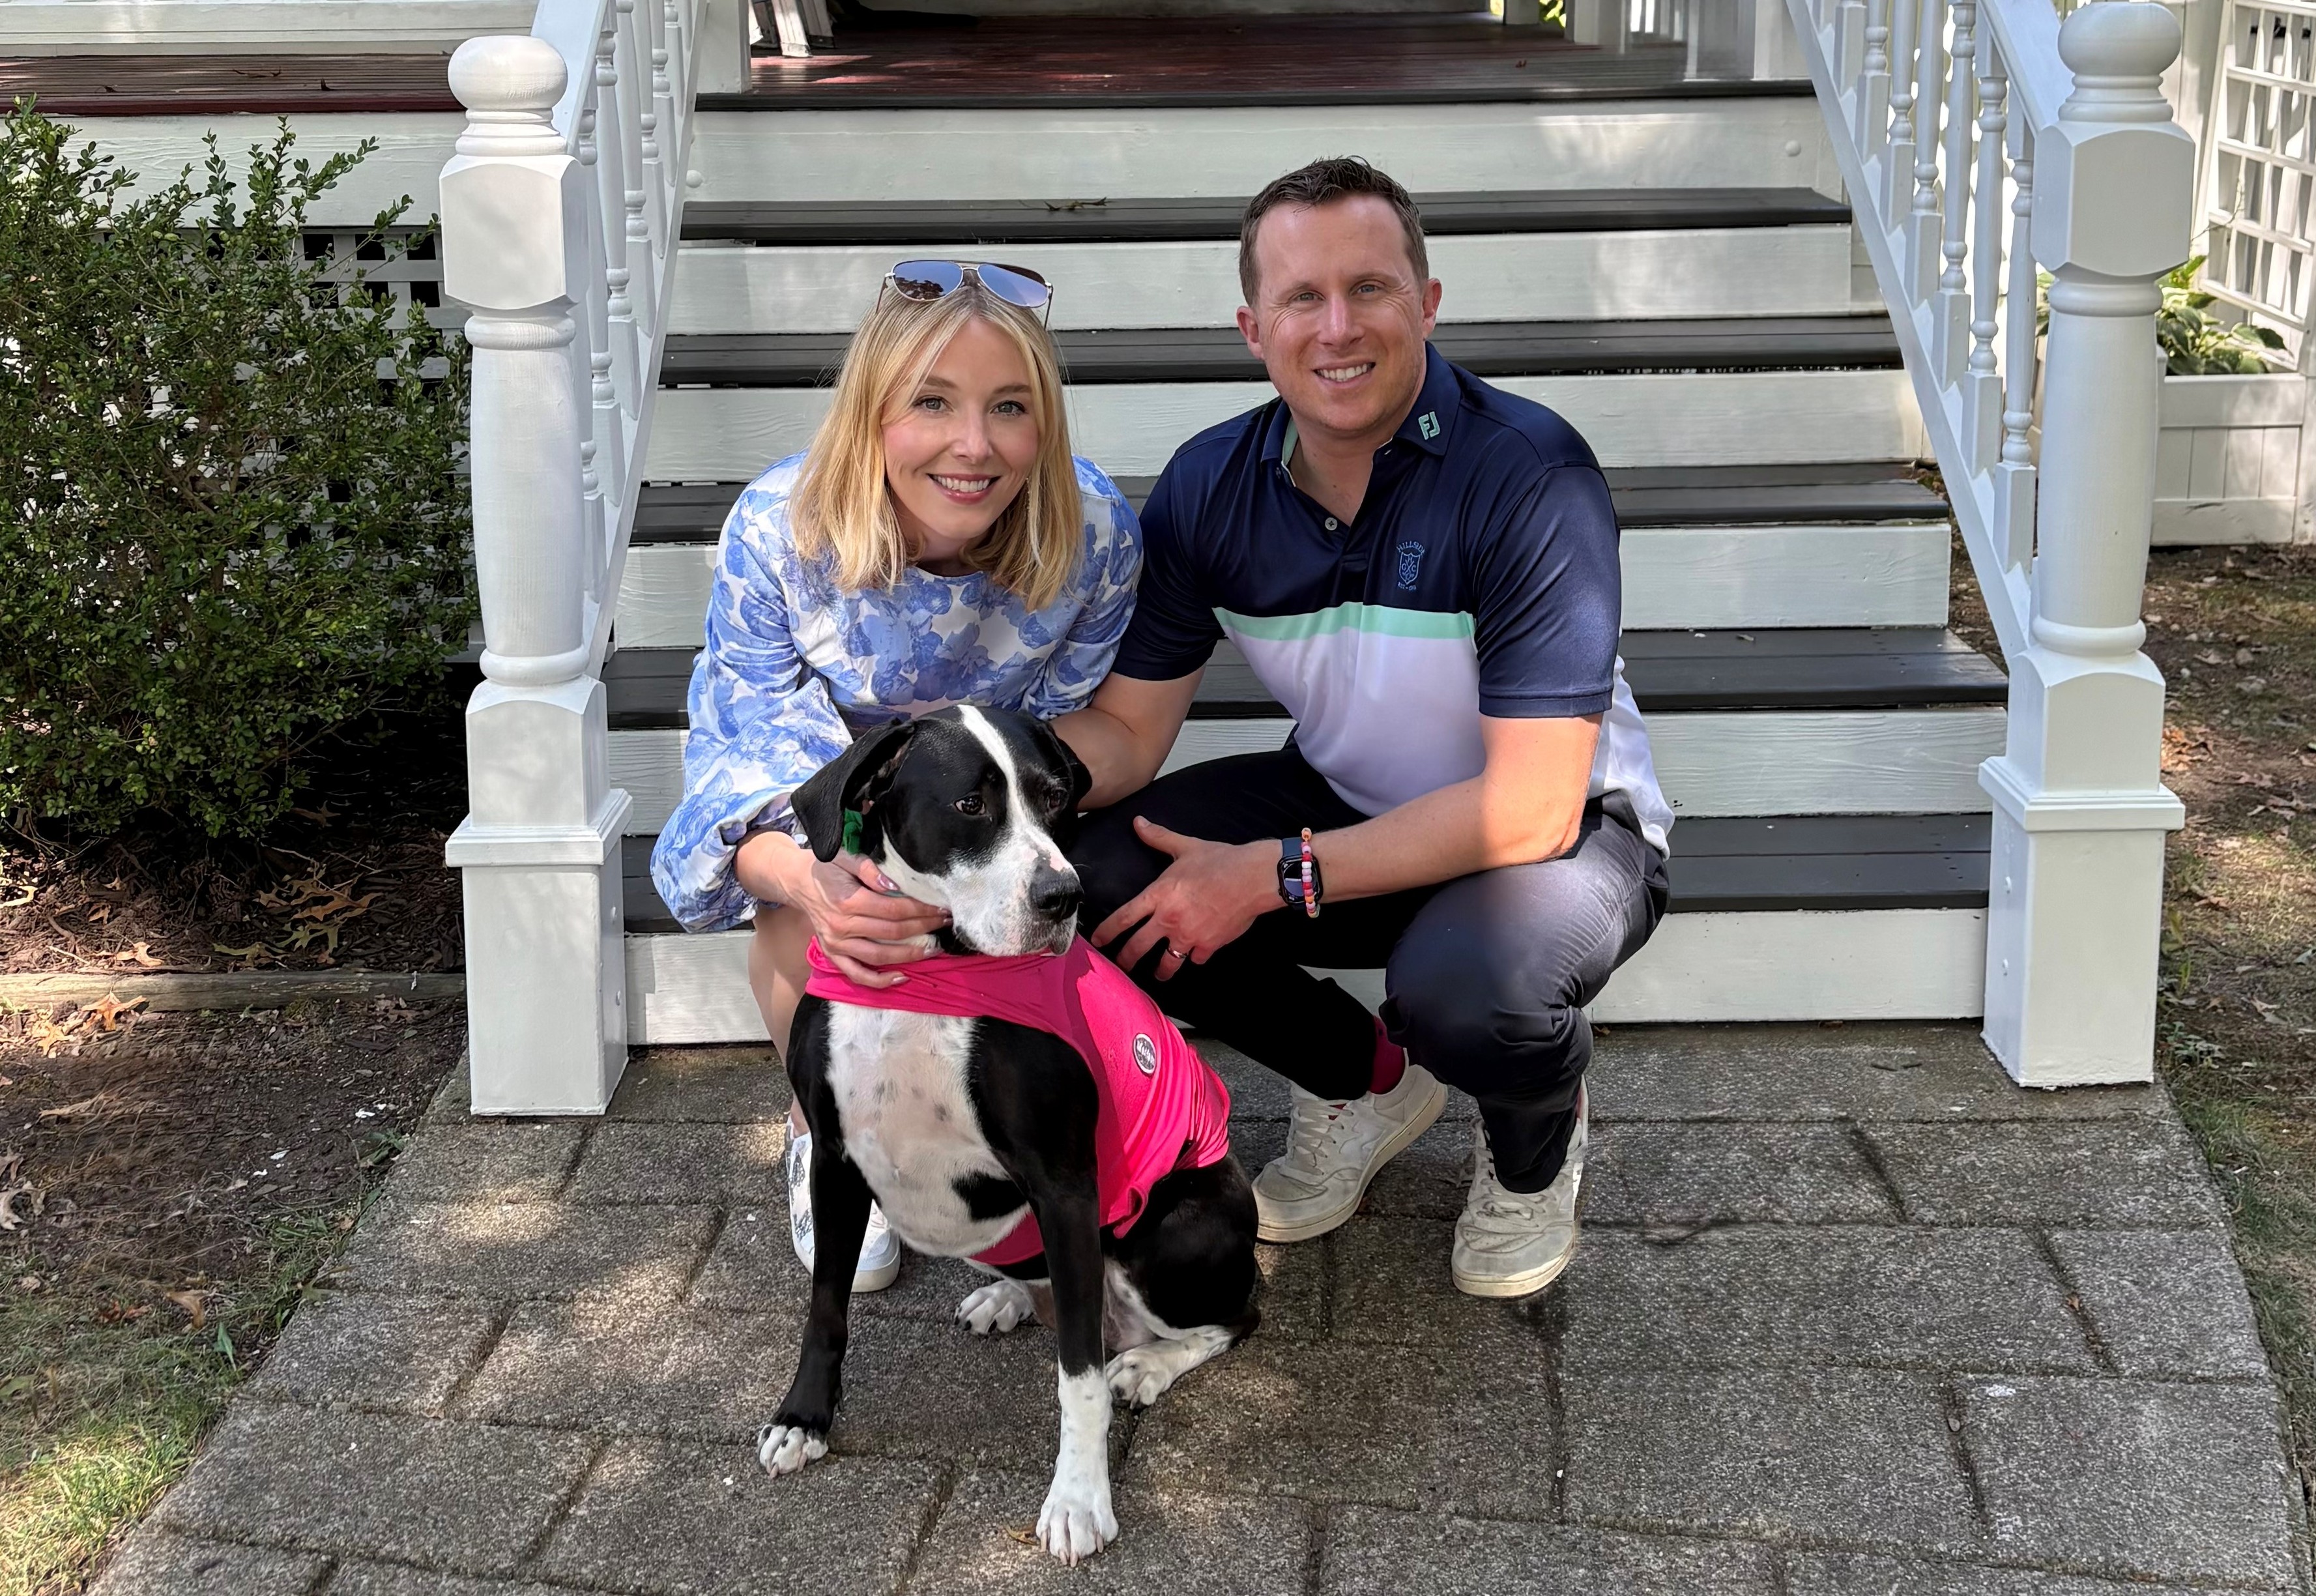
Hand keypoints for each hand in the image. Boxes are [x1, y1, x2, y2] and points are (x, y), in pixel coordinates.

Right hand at [740, 832, 947, 986]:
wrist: (797, 882)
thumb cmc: (826, 867)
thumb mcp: (845, 857)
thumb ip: (870, 869)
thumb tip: (893, 885)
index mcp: (848, 901)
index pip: (894, 909)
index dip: (920, 910)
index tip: (941, 908)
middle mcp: (842, 926)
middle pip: (892, 933)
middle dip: (923, 928)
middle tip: (945, 923)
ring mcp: (836, 944)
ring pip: (879, 957)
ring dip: (909, 956)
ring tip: (933, 949)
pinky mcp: (833, 955)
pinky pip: (857, 974)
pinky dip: (879, 981)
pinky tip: (902, 977)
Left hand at [1091, 818, 1274, 980]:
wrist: (1252, 878)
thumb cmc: (1220, 860)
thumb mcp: (1186, 846)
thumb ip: (1159, 837)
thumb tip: (1138, 822)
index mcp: (1159, 895)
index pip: (1123, 917)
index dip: (1107, 932)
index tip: (1097, 941)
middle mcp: (1169, 919)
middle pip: (1137, 947)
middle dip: (1126, 959)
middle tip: (1121, 966)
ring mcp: (1189, 935)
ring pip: (1166, 962)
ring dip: (1160, 971)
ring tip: (1158, 974)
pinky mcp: (1209, 945)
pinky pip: (1196, 959)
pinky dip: (1195, 957)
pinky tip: (1195, 955)